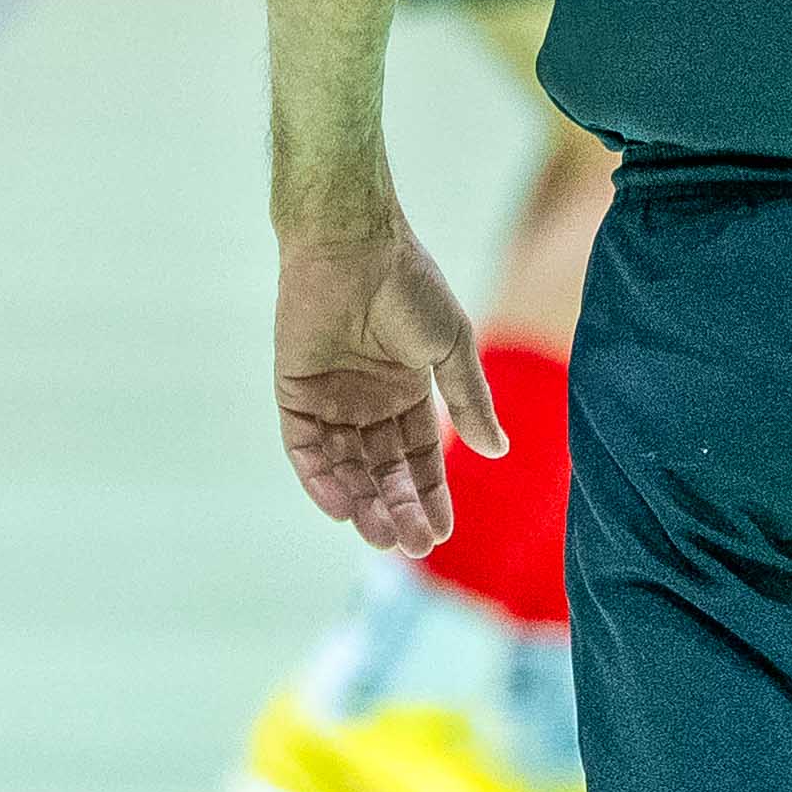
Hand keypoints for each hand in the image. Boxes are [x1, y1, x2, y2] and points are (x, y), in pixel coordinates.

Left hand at [273, 218, 501, 560]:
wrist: (353, 243)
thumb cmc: (409, 285)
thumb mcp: (451, 347)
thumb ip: (469, 400)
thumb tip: (497, 452)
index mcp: (408, 391)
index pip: (420, 457)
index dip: (430, 495)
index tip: (441, 533)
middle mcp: (368, 402)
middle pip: (383, 470)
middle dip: (399, 508)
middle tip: (413, 547)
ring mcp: (330, 399)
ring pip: (346, 466)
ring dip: (363, 503)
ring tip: (381, 536)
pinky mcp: (294, 392)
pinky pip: (305, 447)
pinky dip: (321, 478)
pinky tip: (341, 506)